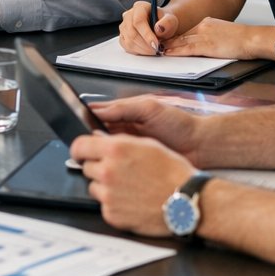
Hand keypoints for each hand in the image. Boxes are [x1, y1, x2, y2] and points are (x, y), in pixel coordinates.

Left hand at [70, 132, 196, 236]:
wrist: (187, 202)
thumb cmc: (173, 172)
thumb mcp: (147, 145)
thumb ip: (119, 141)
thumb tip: (98, 139)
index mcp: (115, 150)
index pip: (78, 146)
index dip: (80, 149)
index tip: (82, 153)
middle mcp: (107, 171)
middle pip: (86, 167)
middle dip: (99, 168)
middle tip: (120, 172)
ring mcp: (108, 195)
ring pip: (94, 186)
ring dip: (105, 186)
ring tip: (130, 187)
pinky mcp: (111, 214)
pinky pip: (104, 205)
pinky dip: (114, 203)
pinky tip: (132, 201)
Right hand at [89, 95, 204, 159]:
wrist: (199, 145)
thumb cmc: (179, 124)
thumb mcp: (150, 108)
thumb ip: (123, 108)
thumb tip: (98, 111)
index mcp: (125, 113)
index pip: (97, 114)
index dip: (84, 118)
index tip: (75, 124)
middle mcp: (124, 130)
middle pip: (96, 134)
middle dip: (88, 138)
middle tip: (82, 144)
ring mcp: (129, 148)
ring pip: (104, 150)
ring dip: (98, 153)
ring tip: (92, 156)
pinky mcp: (134, 163)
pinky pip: (116, 164)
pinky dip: (110, 164)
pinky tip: (108, 167)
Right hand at [118, 3, 179, 55]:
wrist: (161, 26)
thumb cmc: (164, 22)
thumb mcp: (171, 20)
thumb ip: (168, 23)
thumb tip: (159, 29)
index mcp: (140, 7)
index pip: (139, 21)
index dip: (147, 34)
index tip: (156, 45)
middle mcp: (128, 15)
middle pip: (132, 33)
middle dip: (145, 45)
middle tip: (157, 50)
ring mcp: (123, 26)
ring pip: (129, 41)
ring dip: (143, 50)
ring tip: (154, 50)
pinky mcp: (122, 36)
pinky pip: (126, 46)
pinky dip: (138, 51)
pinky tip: (147, 50)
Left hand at [162, 18, 264, 58]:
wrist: (254, 38)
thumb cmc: (244, 40)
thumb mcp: (224, 34)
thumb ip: (212, 37)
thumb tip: (205, 45)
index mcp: (208, 23)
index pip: (188, 32)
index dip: (175, 38)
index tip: (165, 42)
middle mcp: (203, 26)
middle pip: (182, 36)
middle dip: (168, 42)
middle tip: (155, 46)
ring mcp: (204, 35)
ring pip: (182, 41)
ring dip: (168, 47)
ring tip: (158, 51)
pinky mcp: (207, 45)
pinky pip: (187, 48)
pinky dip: (176, 51)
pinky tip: (168, 53)